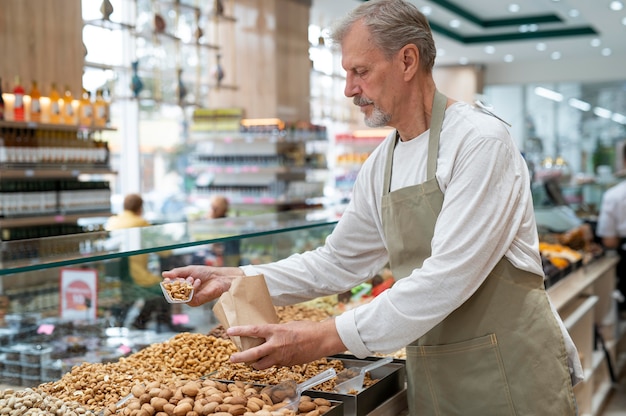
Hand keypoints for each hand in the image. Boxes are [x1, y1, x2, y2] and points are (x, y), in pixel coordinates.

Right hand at [162, 265, 244, 305]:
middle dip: (177, 284)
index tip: (166, 279)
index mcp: (181, 285)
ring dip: (185, 285)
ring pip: (180, 296)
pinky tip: (197, 282)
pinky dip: (192, 289)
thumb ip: (176, 272)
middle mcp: (184, 293)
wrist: (218, 277)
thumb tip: (163, 274)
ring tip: (192, 278)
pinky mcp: (196, 302)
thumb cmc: (205, 273)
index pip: (169, 287)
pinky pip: (188, 298)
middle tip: (183, 278)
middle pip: (172, 293)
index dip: (167, 284)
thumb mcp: (189, 270)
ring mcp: (189, 298)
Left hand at [227, 318, 346, 368]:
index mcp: (276, 331)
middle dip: (240, 357)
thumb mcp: (288, 325)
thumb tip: (267, 335)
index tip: (229, 331)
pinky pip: (274, 365)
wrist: (322, 339)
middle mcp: (276, 345)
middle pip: (253, 354)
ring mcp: (281, 356)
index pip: (253, 331)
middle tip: (232, 359)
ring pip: (262, 365)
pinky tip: (272, 359)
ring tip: (251, 362)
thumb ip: (276, 331)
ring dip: (255, 364)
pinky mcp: (287, 364)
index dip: (240, 331)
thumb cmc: (307, 328)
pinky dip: (271, 363)